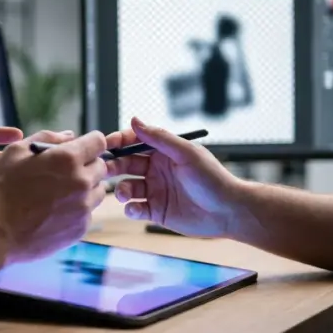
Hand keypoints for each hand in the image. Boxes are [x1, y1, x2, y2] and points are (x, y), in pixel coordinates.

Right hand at [0, 130, 108, 269]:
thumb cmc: (1, 189)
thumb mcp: (16, 151)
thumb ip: (47, 138)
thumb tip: (70, 136)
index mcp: (68, 159)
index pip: (99, 141)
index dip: (89, 143)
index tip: (80, 149)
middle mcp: (82, 182)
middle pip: (101, 167)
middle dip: (86, 165)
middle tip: (64, 173)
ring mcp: (83, 208)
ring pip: (97, 191)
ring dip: (85, 188)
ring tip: (59, 194)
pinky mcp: (80, 228)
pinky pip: (88, 213)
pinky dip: (77, 210)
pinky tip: (55, 212)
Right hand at [105, 117, 243, 236]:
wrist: (228, 211)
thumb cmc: (212, 178)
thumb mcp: (186, 153)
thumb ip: (159, 138)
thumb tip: (134, 120)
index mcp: (163, 152)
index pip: (135, 142)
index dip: (119, 142)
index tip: (106, 145)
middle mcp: (156, 169)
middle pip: (126, 164)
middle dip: (113, 166)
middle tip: (104, 170)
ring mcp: (155, 191)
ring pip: (127, 187)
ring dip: (121, 189)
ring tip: (124, 193)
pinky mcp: (156, 212)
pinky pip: (135, 209)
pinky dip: (131, 209)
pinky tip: (136, 209)